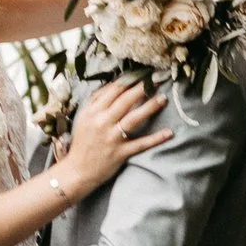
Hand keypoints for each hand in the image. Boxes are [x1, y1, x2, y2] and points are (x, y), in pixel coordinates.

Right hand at [60, 75, 171, 196]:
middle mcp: (102, 122)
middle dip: (143, 88)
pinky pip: (141, 144)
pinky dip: (156, 138)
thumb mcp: (84, 117)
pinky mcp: (120, 153)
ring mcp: (112, 138)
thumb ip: (96, 100)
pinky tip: (169, 132)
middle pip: (126, 100)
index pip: (114, 90)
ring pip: (134, 118)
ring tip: (163, 98)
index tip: (143, 74)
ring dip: (150, 107)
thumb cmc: (82, 142)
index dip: (130, 80)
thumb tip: (113, 83)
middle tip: (157, 80)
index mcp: (93, 111)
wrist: (77, 170)